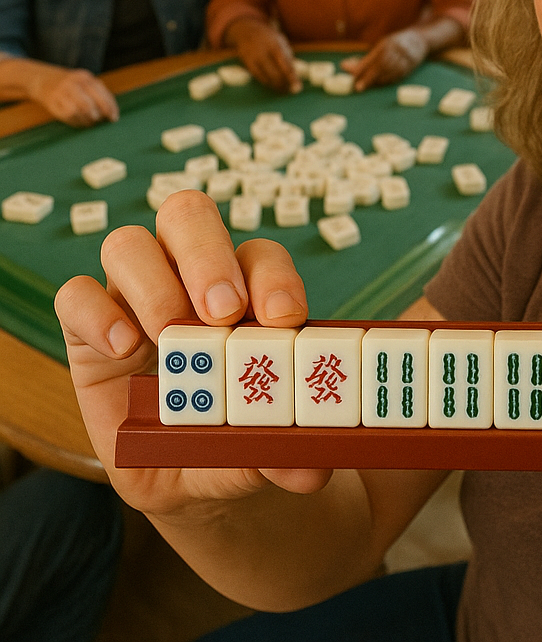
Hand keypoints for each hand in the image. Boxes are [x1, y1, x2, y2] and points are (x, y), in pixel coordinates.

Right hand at [31, 66, 118, 125]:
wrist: (42, 79)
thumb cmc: (72, 85)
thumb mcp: (86, 83)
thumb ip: (100, 94)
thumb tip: (112, 113)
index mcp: (85, 78)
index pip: (101, 94)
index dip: (109, 108)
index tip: (113, 118)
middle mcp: (73, 83)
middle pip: (89, 105)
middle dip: (97, 116)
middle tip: (99, 120)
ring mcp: (60, 92)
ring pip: (78, 111)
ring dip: (87, 120)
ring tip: (90, 121)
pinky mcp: (52, 102)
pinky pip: (68, 115)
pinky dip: (77, 121)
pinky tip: (79, 121)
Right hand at [54, 190, 329, 522]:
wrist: (186, 476)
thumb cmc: (235, 440)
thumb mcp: (260, 449)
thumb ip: (283, 450)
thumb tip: (310, 468)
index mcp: (247, 290)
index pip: (260, 255)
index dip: (273, 277)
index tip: (284, 319)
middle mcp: (189, 279)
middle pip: (190, 218)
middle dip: (209, 255)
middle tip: (225, 311)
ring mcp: (135, 298)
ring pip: (130, 245)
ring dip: (155, 282)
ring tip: (171, 333)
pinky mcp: (88, 330)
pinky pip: (76, 295)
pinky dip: (97, 312)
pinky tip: (124, 348)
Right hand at [227, 19, 300, 93]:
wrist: (247, 30)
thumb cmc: (270, 39)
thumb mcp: (281, 43)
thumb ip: (288, 58)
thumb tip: (294, 77)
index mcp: (276, 45)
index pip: (286, 65)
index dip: (292, 78)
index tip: (298, 88)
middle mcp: (264, 51)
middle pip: (276, 74)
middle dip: (285, 84)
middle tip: (292, 90)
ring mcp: (254, 58)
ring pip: (266, 78)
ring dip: (276, 86)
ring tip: (284, 90)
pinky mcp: (247, 63)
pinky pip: (258, 77)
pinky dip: (267, 83)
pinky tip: (273, 85)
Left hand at [340, 28, 428, 91]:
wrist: (421, 40)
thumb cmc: (396, 43)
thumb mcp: (382, 46)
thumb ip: (367, 58)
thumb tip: (346, 67)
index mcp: (388, 43)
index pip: (374, 57)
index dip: (363, 67)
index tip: (353, 75)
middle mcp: (398, 50)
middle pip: (381, 65)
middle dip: (369, 77)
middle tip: (358, 87)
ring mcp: (406, 59)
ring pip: (390, 72)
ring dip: (377, 80)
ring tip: (366, 86)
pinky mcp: (411, 67)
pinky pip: (398, 75)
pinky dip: (387, 80)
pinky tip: (379, 84)